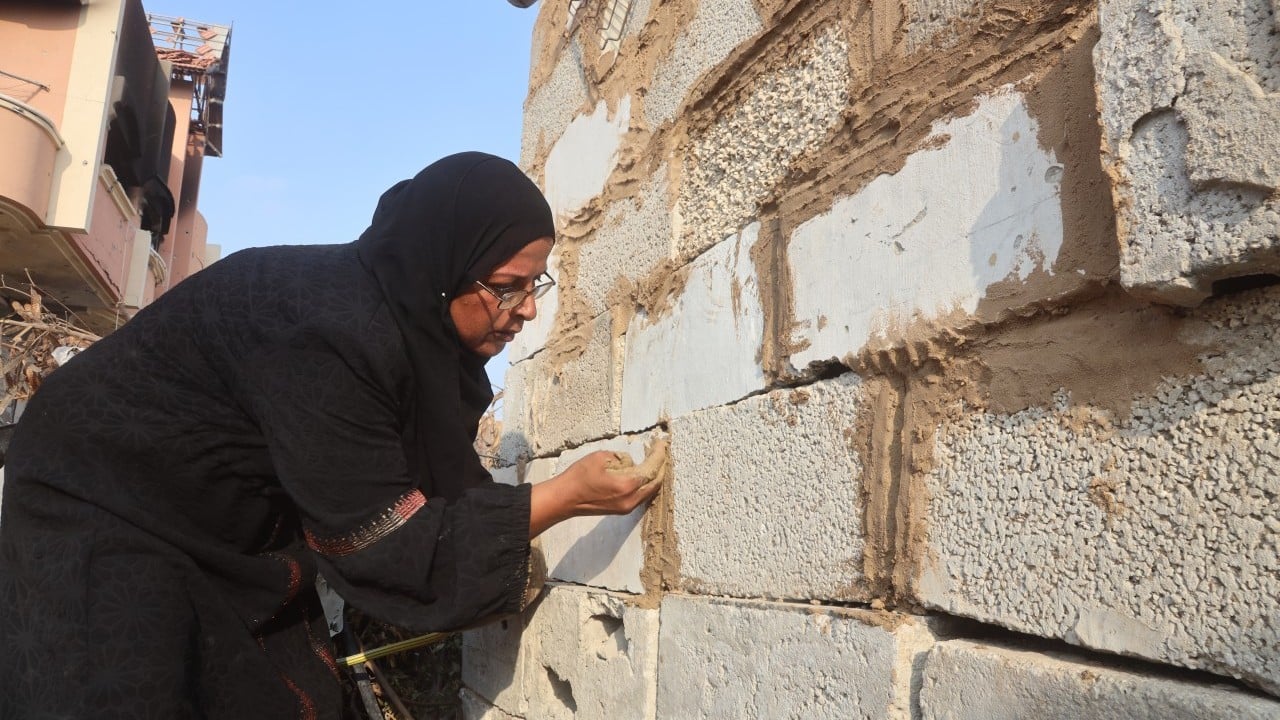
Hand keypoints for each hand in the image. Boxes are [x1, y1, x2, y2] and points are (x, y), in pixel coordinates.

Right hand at [528, 440, 667, 537]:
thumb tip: (629, 463)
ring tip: (654, 459)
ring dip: (653, 475)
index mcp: (627, 485)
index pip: (651, 468)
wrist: (564, 499)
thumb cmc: (578, 477)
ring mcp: (627, 507)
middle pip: (655, 482)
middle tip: (660, 450)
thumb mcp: (600, 457)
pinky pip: (641, 495)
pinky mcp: (622, 509)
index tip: (662, 443)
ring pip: (649, 490)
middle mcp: (630, 500)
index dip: (658, 454)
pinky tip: (643, 473)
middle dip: (660, 465)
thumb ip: (621, 458)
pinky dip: (645, 483)